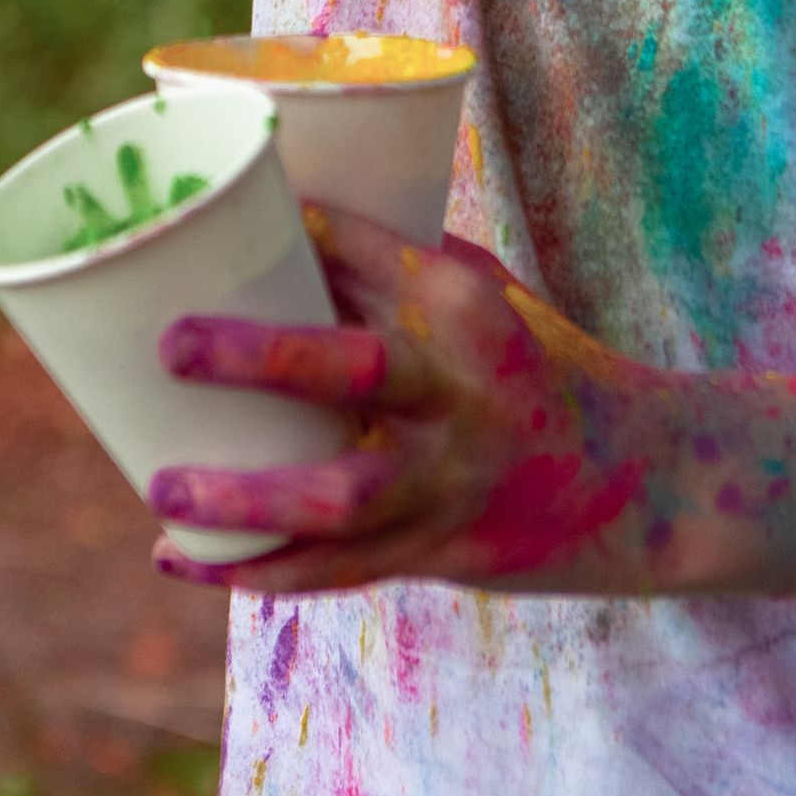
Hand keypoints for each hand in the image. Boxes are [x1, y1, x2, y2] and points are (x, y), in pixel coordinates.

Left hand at [147, 205, 663, 594]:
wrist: (634, 482)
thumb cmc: (532, 366)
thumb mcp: (482, 297)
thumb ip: (388, 271)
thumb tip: (265, 231)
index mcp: (463, 305)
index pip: (365, 251)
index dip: (288, 238)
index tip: (207, 222)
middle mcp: (459, 388)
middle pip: (351, 368)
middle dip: (256, 357)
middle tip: (170, 344)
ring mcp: (449, 478)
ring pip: (337, 497)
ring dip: (243, 497)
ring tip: (160, 489)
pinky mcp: (437, 549)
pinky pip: (335, 571)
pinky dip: (255, 572)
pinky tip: (180, 563)